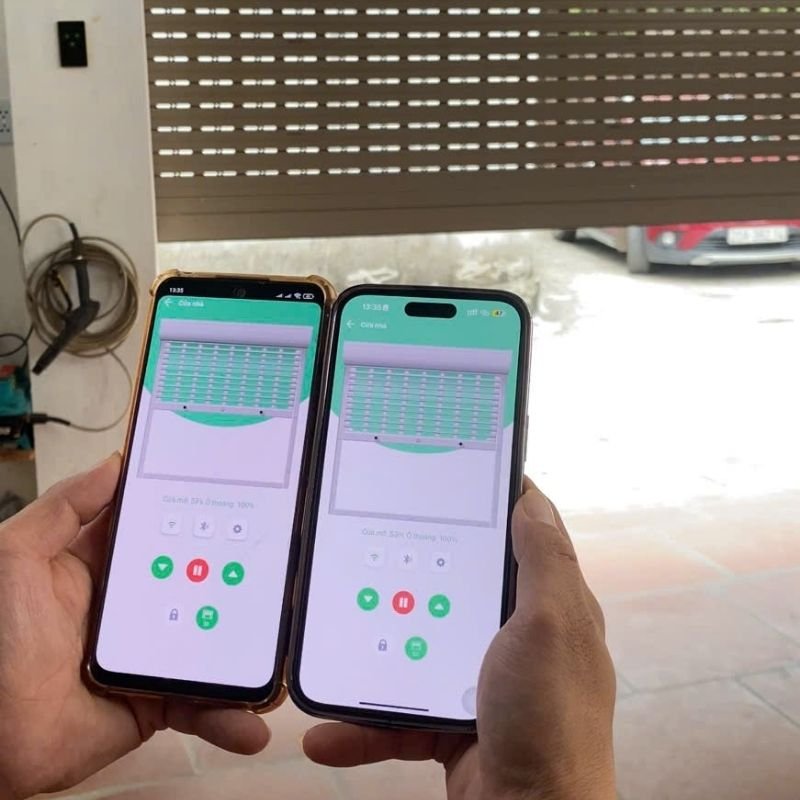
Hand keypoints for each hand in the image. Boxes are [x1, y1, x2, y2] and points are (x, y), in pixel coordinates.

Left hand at [0, 455, 269, 799]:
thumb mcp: (17, 559)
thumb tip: (114, 464)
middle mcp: (134, 605)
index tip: (247, 501)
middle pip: (201, 584)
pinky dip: (228, 715)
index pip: (165, 532)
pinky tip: (253, 722)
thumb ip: (64, 509)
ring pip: (212, 643)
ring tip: (284, 650)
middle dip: (244, 580)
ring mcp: (150, 653)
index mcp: (106, 567)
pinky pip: (200, 705)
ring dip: (249, 648)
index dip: (203, 516)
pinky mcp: (156, 701)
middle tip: (286, 573)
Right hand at [303, 479, 615, 799]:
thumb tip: (531, 497)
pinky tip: (328, 732)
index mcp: (551, 610)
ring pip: (421, 649)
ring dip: (377, 651)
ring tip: (336, 637)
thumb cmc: (551, 722)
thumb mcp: (551, 626)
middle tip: (374, 543)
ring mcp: (484, 685)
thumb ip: (541, 563)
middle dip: (418, 571)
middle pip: (462, 587)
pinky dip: (363, 725)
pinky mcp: (452, 726)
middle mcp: (521, 641)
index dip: (494, 502)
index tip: (450, 476)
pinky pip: (400, 714)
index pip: (524, 537)